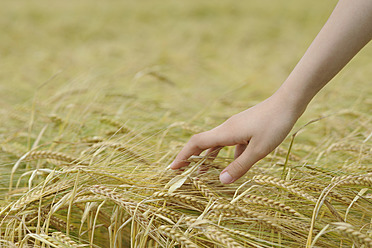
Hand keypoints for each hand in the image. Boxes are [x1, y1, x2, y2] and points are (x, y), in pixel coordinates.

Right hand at [169, 93, 303, 183]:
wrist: (288, 102)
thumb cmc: (274, 125)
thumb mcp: (258, 150)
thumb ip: (240, 166)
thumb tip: (221, 181)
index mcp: (225, 133)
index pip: (196, 144)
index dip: (183, 155)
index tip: (172, 167)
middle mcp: (226, 129)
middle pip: (202, 143)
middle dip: (191, 157)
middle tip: (183, 171)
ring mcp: (235, 127)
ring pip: (216, 143)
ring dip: (208, 157)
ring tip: (203, 172)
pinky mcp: (244, 127)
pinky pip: (230, 142)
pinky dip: (227, 154)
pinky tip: (235, 164)